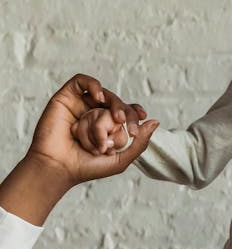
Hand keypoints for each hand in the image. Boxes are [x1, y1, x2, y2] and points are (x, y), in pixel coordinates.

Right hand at [30, 74, 156, 186]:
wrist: (59, 167)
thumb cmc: (87, 167)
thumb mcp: (120, 159)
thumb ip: (140, 142)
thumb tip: (155, 121)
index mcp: (106, 127)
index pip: (125, 112)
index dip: (134, 111)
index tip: (141, 117)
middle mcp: (93, 114)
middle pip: (116, 103)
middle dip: (126, 112)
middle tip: (126, 125)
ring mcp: (79, 105)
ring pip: (102, 95)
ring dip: (112, 106)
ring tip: (114, 120)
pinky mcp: (65, 98)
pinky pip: (81, 81)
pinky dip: (94, 84)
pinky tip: (99, 98)